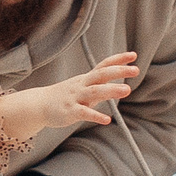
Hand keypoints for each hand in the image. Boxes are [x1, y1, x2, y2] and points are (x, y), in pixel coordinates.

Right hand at [0, 53, 136, 141]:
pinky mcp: (70, 111)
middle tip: (136, 70)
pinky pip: (84, 113)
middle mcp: (82, 85)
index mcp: (86, 78)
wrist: (39, 105)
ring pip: (95, 92)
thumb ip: (100, 86)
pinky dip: (96, 116)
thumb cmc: (65, 96)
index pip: (104, 65)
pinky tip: (107, 120)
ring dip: (111, 90)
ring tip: (127, 90)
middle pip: (101, 75)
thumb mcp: (83, 87)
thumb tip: (119, 85)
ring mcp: (75, 97)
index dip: (118, 60)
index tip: (133, 55)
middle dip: (118, 71)